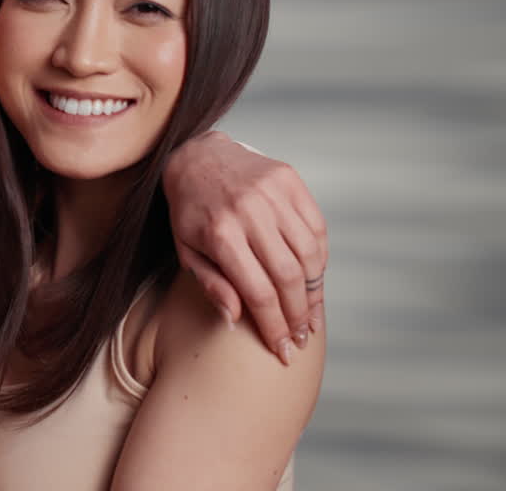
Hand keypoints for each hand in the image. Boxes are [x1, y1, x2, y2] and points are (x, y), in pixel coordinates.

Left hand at [163, 131, 327, 364]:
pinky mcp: (289, 179)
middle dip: (298, 314)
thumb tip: (235, 319)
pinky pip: (315, 226)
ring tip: (311, 314)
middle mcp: (249, 212)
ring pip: (308, 253)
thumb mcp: (186, 250)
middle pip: (288, 276)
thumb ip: (210, 284)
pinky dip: (319, 256)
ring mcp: (272, 193)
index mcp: (219, 234)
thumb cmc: (190, 211)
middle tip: (302, 337)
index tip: (282, 349)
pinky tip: (315, 278)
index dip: (274, 325)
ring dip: (315, 290)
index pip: (258, 291)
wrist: (197, 156)